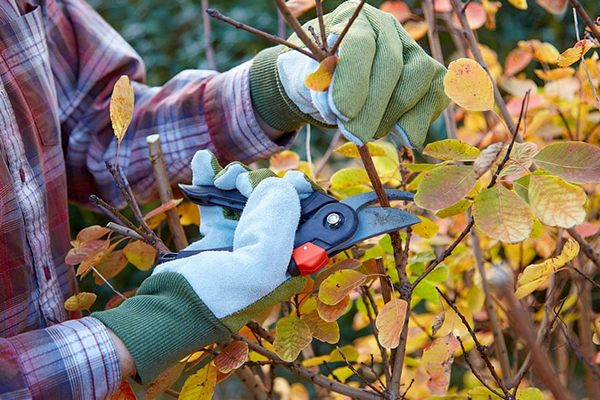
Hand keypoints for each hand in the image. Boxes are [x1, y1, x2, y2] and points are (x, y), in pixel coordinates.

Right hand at [92, 151, 312, 382]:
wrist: (171, 310)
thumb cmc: (219, 298)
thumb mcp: (260, 267)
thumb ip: (277, 224)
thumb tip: (279, 185)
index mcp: (287, 262)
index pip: (305, 220)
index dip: (301, 195)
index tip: (291, 179)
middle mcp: (267, 250)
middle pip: (272, 202)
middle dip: (259, 182)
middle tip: (242, 182)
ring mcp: (240, 243)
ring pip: (244, 197)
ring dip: (233, 178)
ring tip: (220, 176)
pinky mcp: (215, 237)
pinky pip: (217, 202)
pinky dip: (209, 180)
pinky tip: (203, 162)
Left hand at [250, 0, 448, 148]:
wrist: (337, 86)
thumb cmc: (324, 81)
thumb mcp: (313, 82)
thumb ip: (324, 91)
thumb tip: (343, 111)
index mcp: (353, 21)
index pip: (359, 45)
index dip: (353, 80)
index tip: (342, 113)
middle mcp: (387, 27)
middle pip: (391, 65)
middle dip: (373, 108)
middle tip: (355, 136)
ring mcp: (413, 48)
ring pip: (419, 77)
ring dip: (394, 114)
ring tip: (371, 134)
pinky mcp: (431, 73)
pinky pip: (436, 94)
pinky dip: (419, 120)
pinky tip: (401, 136)